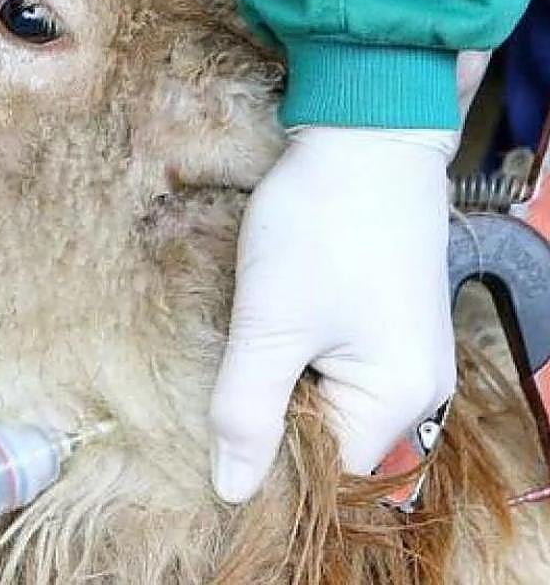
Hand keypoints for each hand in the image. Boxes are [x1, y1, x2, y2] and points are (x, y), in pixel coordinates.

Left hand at [208, 127, 456, 502]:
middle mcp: (416, 389)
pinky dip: (294, 359)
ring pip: (326, 402)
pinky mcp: (385, 324)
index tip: (210, 434)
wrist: (364, 134)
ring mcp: (404, 354)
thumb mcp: (270, 322)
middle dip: (269, 421)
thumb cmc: (320, 223)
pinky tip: (264, 333)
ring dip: (278, 386)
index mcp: (396, 399)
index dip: (264, 463)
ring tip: (241, 350)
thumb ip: (247, 410)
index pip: (324, 471)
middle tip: (216, 385)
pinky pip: (335, 368)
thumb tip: (232, 491)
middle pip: (328, 440)